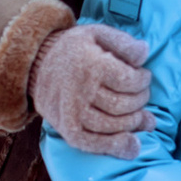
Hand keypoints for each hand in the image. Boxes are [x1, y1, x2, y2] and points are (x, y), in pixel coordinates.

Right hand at [33, 23, 151, 156]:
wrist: (35, 64)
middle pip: (123, 105)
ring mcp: (72, 112)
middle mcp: (80, 90)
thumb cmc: (75, 49)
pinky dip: (114, 147)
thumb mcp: (98, 34)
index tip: (143, 77)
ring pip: (113, 126)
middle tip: (140, 95)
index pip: (129, 81)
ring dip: (133, 123)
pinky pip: (93, 143)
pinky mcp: (66, 128)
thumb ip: (124, 43)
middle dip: (140, 101)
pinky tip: (131, 146)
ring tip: (137, 114)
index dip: (143, 81)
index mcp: (91, 65)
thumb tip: (145, 53)